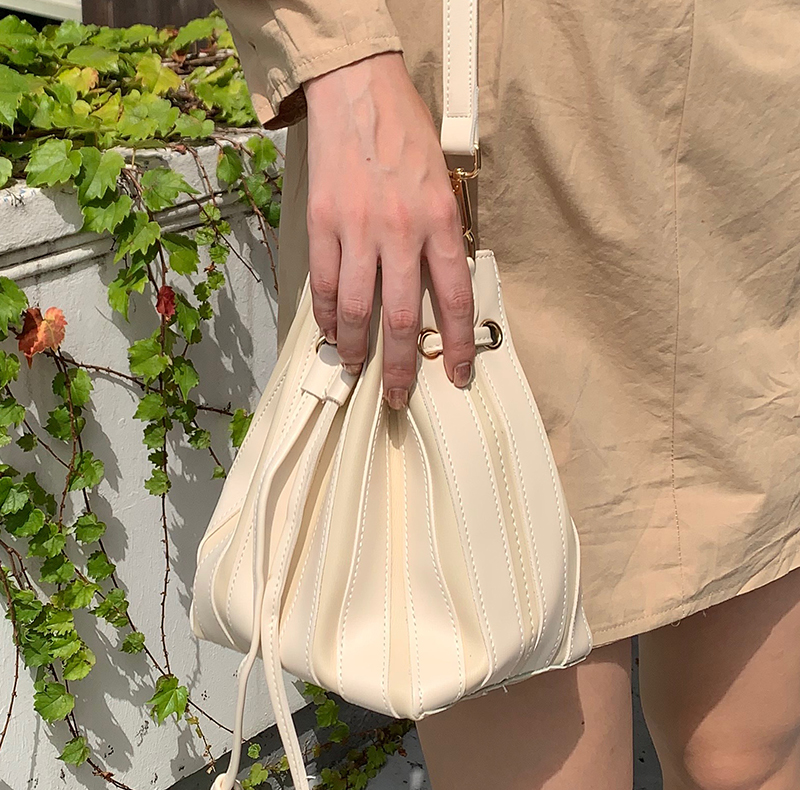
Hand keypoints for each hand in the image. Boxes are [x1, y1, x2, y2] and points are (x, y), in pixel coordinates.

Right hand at [303, 51, 474, 409]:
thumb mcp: (444, 182)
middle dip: (402, 368)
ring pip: (356, 310)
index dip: (458, 345)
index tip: (458, 374)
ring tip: (357, 369)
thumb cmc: (405, 133)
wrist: (358, 89)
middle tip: (399, 396)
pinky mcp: (322, 224)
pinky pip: (322, 284)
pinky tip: (328, 331)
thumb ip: (443, 234)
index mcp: (439, 221)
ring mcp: (358, 229)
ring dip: (356, 349)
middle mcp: (401, 231)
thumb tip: (438, 286)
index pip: (454, 299)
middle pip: (402, 319)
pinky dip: (324, 315)